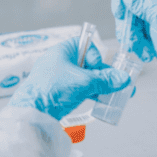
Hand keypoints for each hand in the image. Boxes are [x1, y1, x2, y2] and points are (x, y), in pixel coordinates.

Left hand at [8, 37, 132, 120]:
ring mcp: (57, 78)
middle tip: (117, 85)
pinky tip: (101, 102)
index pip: (84, 45)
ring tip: (115, 96)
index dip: (95, 55)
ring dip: (99, 87)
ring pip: (83, 79)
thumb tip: (124, 79)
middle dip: (103, 75)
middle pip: (87, 64)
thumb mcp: (84, 82)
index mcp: (62, 51)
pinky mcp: (57, 93)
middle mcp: (59, 62)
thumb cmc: (54, 89)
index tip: (99, 68)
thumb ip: (105, 80)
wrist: (32, 112)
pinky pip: (77, 90)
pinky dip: (89, 94)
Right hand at [111, 0, 156, 93]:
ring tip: (142, 49)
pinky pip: (135, 34)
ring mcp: (155, 20)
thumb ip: (144, 3)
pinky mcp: (152, 34)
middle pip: (129, 5)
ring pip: (130, 21)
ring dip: (132, 37)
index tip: (120, 13)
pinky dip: (137, 45)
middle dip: (127, 24)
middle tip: (133, 39)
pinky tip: (146, 53)